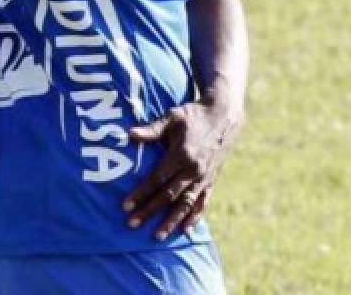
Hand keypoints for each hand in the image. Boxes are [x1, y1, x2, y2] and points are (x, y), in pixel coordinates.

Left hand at [122, 100, 243, 239]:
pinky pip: (203, 201)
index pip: (158, 179)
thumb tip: (130, 134)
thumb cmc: (194, 115)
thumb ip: (153, 129)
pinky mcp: (212, 180)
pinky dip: (195, 216)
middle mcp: (193, 169)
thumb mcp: (173, 117)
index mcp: (182, 154)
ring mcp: (204, 176)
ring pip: (185, 203)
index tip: (126, 206)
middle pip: (168, 195)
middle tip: (132, 224)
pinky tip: (185, 229)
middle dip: (149, 210)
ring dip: (171, 220)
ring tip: (158, 236)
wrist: (224, 116)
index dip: (141, 193)